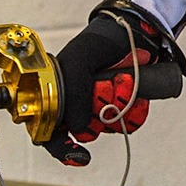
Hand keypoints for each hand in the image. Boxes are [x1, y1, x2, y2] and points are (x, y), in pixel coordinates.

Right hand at [37, 16, 154, 167]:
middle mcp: (77, 104)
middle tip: (110, 85)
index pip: (49, 131)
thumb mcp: (79, 60)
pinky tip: (136, 88)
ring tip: (125, 79)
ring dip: (122, 105)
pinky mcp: (124, 107)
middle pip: (87, 130)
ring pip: (110, 126)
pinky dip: (137, 108)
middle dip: (102, 111)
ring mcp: (102, 106)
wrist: (135, 32)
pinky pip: (130, 121)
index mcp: (56, 94)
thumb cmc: (100, 42)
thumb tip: (77, 128)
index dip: (61, 147)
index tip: (79, 154)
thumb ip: (73, 94)